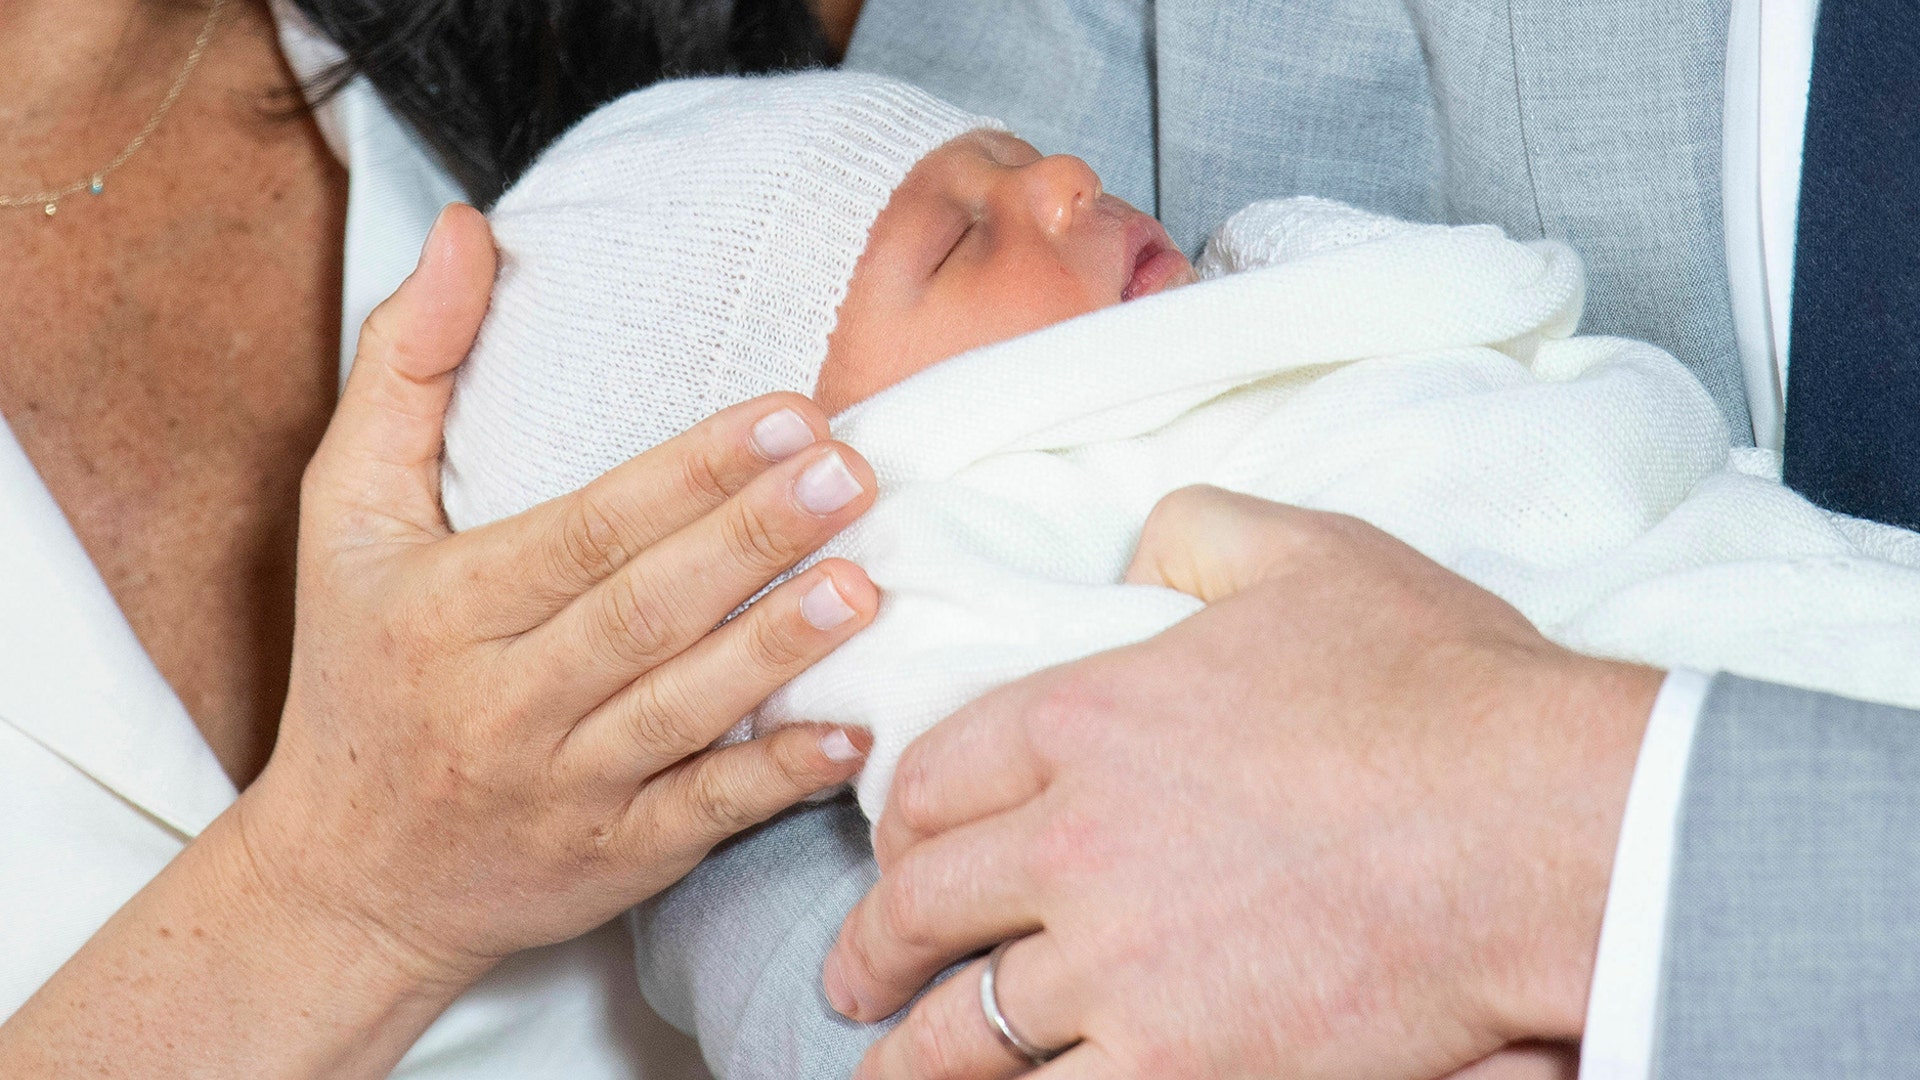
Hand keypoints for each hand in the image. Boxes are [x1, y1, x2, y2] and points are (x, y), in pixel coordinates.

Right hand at [245, 204, 881, 982]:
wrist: (346, 880)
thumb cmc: (357, 672)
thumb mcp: (342, 515)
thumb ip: (404, 367)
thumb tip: (469, 230)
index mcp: (446, 607)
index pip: (583, 531)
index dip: (688, 474)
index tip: (786, 412)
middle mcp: (502, 702)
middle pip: (642, 613)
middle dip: (751, 539)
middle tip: (851, 472)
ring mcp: (564, 789)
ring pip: (681, 712)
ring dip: (776, 650)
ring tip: (864, 583)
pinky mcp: (615, 860)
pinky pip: (703, 815)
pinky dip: (776, 778)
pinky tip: (852, 733)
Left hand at [822, 485, 1660, 1078]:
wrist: (1543, 827)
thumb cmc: (1439, 687)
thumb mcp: (1310, 556)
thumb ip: (1197, 531)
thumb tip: (1143, 539)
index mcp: (1084, 720)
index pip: (933, 776)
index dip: (897, 819)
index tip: (892, 848)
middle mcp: (1071, 846)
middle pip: (920, 905)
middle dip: (873, 947)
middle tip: (857, 975)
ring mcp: (1116, 970)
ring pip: (962, 1030)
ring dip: (908, 1055)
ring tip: (886, 1069)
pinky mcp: (1180, 1067)